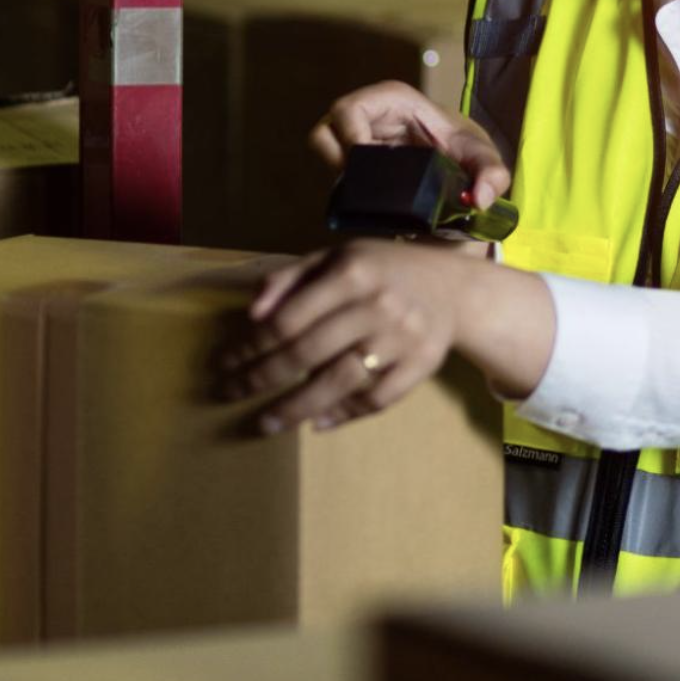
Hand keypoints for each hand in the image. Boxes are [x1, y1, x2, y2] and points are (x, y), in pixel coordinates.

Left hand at [209, 239, 466, 433]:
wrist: (453, 286)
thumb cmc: (381, 269)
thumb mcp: (336, 257)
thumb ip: (290, 278)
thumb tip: (252, 313)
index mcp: (352, 273)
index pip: (288, 318)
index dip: (250, 345)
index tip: (225, 362)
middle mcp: (377, 306)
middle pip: (308, 353)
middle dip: (262, 379)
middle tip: (230, 394)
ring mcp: (402, 339)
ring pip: (340, 381)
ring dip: (297, 407)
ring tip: (266, 423)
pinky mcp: (421, 365)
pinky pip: (377, 399)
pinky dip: (345, 414)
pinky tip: (317, 423)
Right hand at [309, 80, 511, 208]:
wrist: (459, 160)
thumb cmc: (466, 148)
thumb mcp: (485, 158)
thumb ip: (493, 175)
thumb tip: (480, 199)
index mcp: (394, 100)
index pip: (352, 108)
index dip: (349, 133)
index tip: (362, 160)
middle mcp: (370, 114)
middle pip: (327, 127)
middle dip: (337, 156)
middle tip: (362, 182)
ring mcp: (357, 135)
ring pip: (322, 144)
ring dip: (335, 169)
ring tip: (363, 189)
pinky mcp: (353, 158)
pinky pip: (331, 166)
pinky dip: (342, 181)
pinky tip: (366, 197)